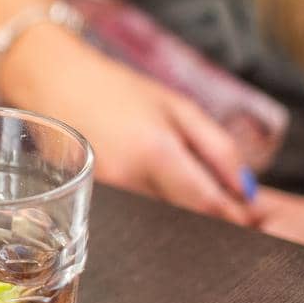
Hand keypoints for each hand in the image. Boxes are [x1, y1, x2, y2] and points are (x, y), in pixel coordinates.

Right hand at [1, 29, 253, 223]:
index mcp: (157, 152)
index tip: (249, 218)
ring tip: (186, 191)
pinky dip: (153, 207)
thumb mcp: (176, 106)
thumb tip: (246, 189)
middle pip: (185, 219)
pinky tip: (152, 187)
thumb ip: (218, 147)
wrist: (54, 82)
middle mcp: (129, 180)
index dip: (233, 216)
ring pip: (160, 220)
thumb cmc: (116, 88)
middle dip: (209, 217)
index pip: (207, 204)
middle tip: (224, 205)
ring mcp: (107, 194)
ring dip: (181, 213)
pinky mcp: (91, 199)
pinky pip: (136, 213)